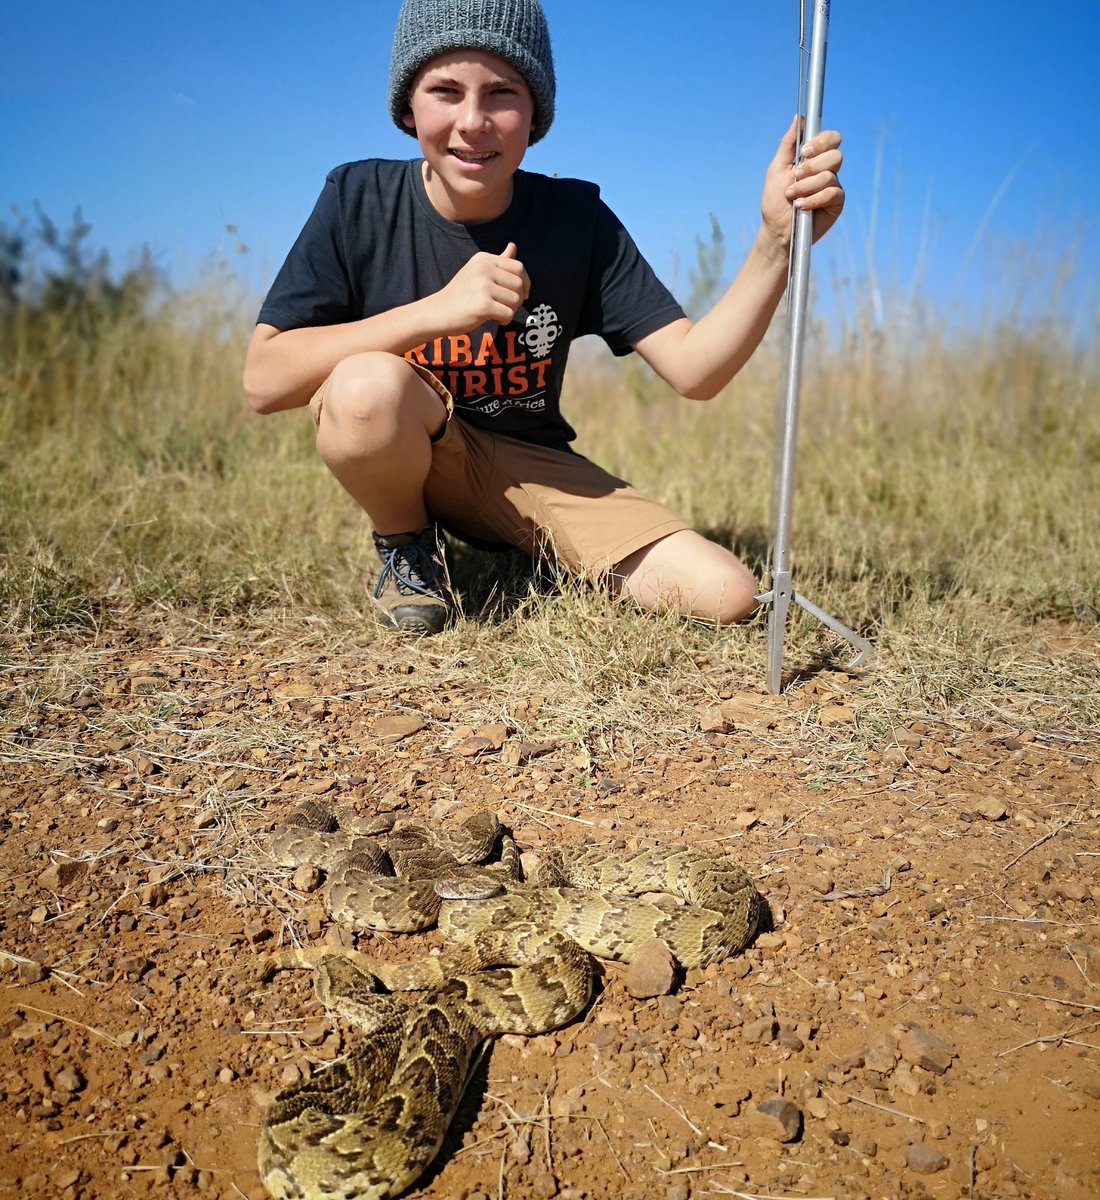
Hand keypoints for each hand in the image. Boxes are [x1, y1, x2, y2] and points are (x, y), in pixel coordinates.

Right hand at [435, 241, 529, 331]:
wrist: (437, 312)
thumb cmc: (460, 294)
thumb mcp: (477, 272)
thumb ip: (498, 261)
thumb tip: (513, 246)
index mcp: (484, 259)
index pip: (518, 267)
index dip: (525, 283)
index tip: (522, 294)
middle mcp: (484, 269)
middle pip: (519, 284)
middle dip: (518, 299)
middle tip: (505, 306)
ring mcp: (483, 286)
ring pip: (516, 300)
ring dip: (510, 310)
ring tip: (496, 312)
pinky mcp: (483, 305)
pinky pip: (508, 314)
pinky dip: (504, 320)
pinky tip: (492, 319)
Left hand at [759, 116, 844, 250]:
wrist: (776, 230)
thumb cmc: (775, 201)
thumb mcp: (776, 169)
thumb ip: (788, 144)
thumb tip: (798, 118)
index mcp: (814, 158)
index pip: (831, 138)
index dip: (821, 141)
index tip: (804, 152)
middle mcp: (826, 169)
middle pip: (835, 154)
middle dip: (812, 166)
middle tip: (796, 176)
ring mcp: (833, 186)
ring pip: (830, 175)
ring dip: (807, 186)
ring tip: (792, 196)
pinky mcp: (836, 203)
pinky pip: (832, 193)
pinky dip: (814, 199)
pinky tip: (800, 206)